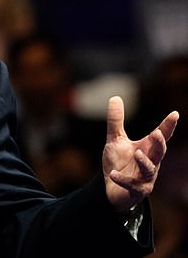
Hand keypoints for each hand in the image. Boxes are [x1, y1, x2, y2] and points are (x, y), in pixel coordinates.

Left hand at [102, 96, 178, 211]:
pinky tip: (113, 174)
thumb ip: (116, 121)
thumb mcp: (115, 140)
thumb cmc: (118, 162)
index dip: (168, 126)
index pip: (160, 136)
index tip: (175, 114)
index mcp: (147, 148)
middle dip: (160, 144)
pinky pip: (131, 185)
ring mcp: (145, 178)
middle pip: (159, 153)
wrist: (112, 189)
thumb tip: (115, 97)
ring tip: (137, 153)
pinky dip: (123, 179)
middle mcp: (150, 162)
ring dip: (144, 162)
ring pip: (149, 170)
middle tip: (157, 133)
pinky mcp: (136, 190)